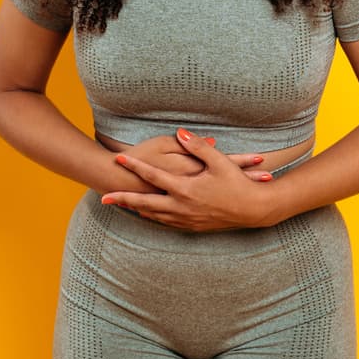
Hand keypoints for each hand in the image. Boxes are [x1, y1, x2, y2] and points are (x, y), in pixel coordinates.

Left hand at [103, 128, 277, 230]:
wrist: (254, 210)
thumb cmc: (238, 183)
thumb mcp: (219, 161)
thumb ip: (197, 146)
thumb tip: (181, 132)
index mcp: (185, 188)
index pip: (152, 176)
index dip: (134, 166)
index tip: (117, 160)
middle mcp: (181, 206)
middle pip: (144, 203)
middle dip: (123, 199)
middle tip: (104, 197)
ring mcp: (186, 219)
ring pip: (154, 216)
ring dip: (137, 210)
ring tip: (123, 205)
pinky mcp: (194, 226)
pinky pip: (167, 223)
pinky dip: (155, 218)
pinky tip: (151, 215)